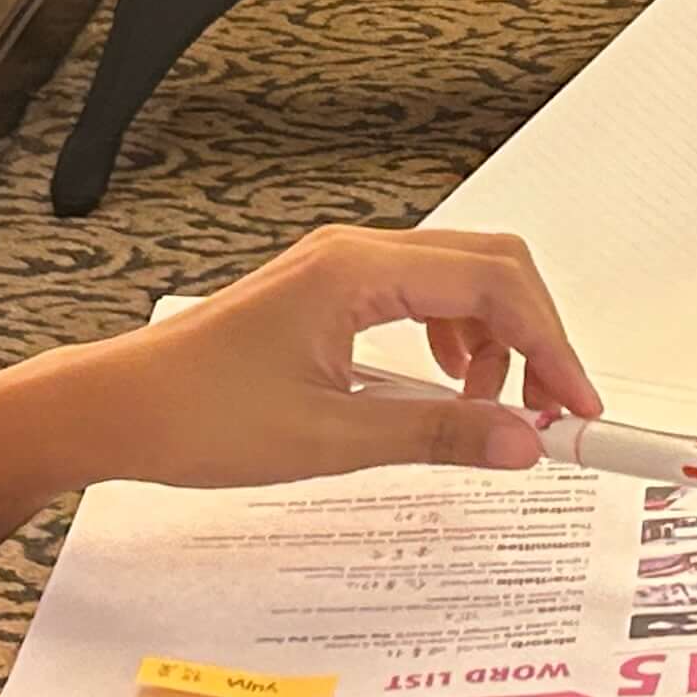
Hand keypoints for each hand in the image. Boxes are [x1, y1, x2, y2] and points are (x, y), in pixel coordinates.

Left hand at [78, 223, 596, 488]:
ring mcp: (342, 270)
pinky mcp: (331, 294)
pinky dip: (456, 341)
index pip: (495, 284)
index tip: (578, 407)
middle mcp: (355, 255)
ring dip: (497, 341)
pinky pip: (422, 299)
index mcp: (357, 271)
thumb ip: (436, 433)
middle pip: (490, 266)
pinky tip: (447, 389)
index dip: (552, 344)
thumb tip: (521, 442)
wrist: (118, 409)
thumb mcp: (330, 440)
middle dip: (536, 335)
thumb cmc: (197, 415)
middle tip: (556, 411)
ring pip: (460, 281)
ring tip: (496, 411)